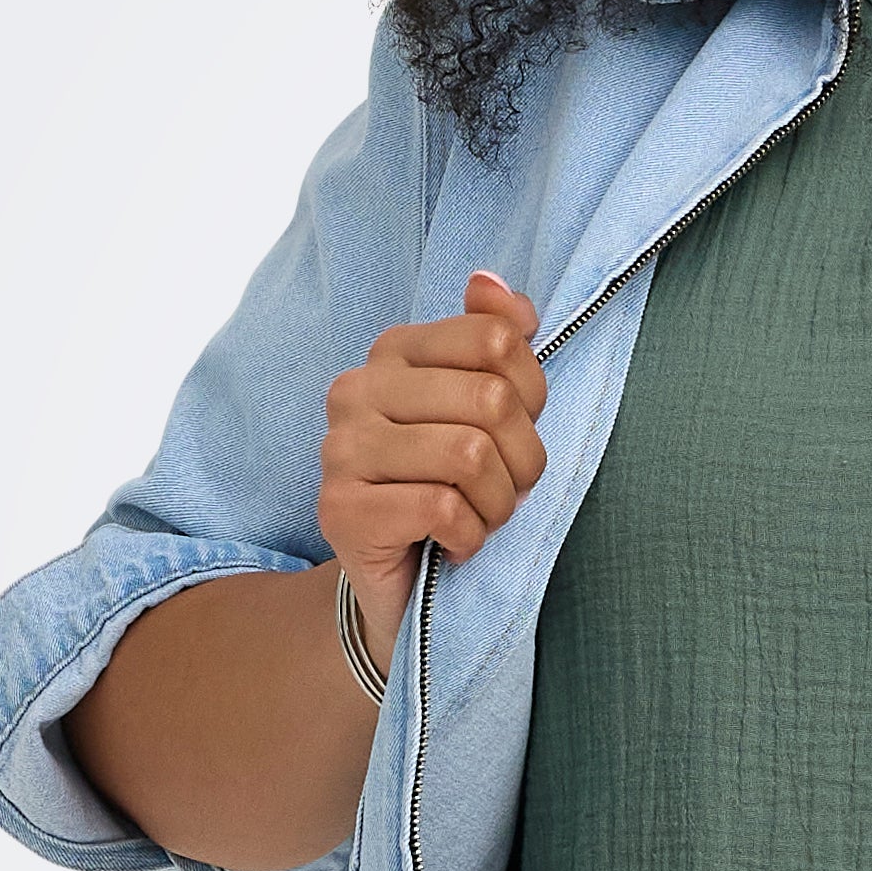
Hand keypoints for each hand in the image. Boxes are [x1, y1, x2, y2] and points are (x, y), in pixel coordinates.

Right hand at [318, 273, 547, 673]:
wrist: (400, 587)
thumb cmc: (450, 489)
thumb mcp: (482, 411)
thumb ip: (490, 341)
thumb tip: (491, 283)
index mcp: (393, 352)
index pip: (495, 340)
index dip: (532, 396)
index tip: (515, 434)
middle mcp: (357, 390)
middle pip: (491, 399)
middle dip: (522, 460)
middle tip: (505, 492)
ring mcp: (340, 449)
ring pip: (470, 454)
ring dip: (498, 503)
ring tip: (481, 519)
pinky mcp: (339, 508)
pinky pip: (442, 507)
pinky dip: (469, 536)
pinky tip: (455, 544)